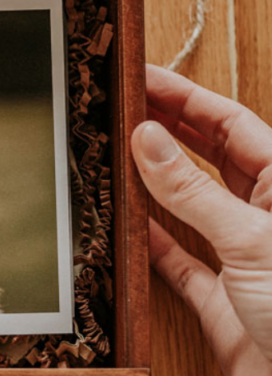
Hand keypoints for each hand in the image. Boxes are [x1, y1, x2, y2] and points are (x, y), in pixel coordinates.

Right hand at [132, 64, 271, 375]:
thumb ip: (193, 191)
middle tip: (122, 105)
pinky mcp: (221, 299)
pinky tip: (128, 223)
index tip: (143, 76)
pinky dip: (151, 240)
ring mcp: (243, 256)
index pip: (230, 124)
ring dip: (155, 179)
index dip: (186, 96)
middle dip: (168, 128)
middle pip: (210, 156)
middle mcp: (264, 217)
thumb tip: (150, 140)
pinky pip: (178, 258)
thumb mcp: (250, 240)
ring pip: (191, 203)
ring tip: (117, 152)